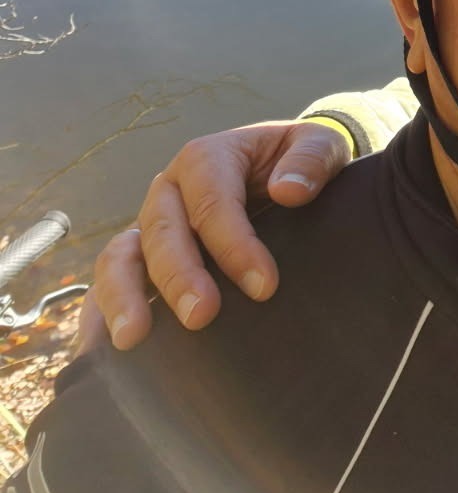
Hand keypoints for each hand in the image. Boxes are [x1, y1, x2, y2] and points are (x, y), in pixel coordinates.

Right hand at [90, 121, 351, 349]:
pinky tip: (104, 349)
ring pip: (120, 257)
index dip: (234, 244)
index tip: (265, 286)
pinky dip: (101, 311)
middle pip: (162, 231)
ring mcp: (150, 224)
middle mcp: (170, 190)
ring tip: (132, 339)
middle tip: (201, 316)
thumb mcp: (322, 144)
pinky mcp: (142, 257)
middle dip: (179, 276)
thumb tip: (290, 190)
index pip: (212, 201)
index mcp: (208, 158)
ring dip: (123, 297)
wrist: (286, 171)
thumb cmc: (301, 161)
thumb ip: (313, 159)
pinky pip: (111, 282)